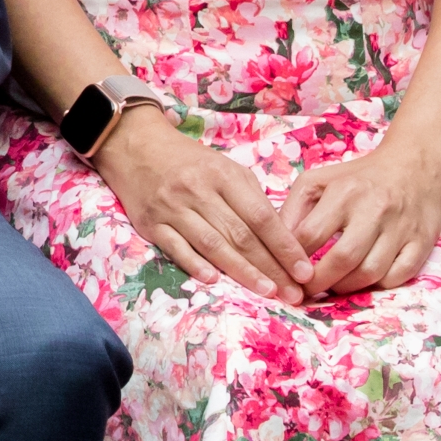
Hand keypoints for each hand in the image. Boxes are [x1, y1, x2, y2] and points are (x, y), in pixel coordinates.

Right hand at [90, 106, 314, 305]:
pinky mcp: (151, 222)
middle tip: (294, 294)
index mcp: (223, 175)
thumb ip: (250, 198)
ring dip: (242, 271)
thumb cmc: (189, 161)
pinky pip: (176, 247)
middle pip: (241, 235)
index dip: (285, 246)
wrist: (135, 146)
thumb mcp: (224, 168)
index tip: (305, 271)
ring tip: (268, 292)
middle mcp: (199, 191)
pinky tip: (214, 280)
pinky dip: (195, 264)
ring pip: (212, 244)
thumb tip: (281, 238)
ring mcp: (173, 207)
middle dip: (271, 267)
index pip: (261, 216)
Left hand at [281, 137, 440, 296]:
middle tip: (306, 291)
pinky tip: (363, 281)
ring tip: (332, 287)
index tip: (285, 272)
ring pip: (370, 273)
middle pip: (342, 259)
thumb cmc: (357, 178)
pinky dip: (377, 286)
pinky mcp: (421, 243)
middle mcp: (374, 210)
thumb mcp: (318, 181)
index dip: (293, 259)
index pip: (310, 234)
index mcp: (344, 193)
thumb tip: (274, 242)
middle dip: (318, 282)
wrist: (412, 166)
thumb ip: (293, 209)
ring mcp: (400, 229)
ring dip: (346, 287)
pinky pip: (397, 277)